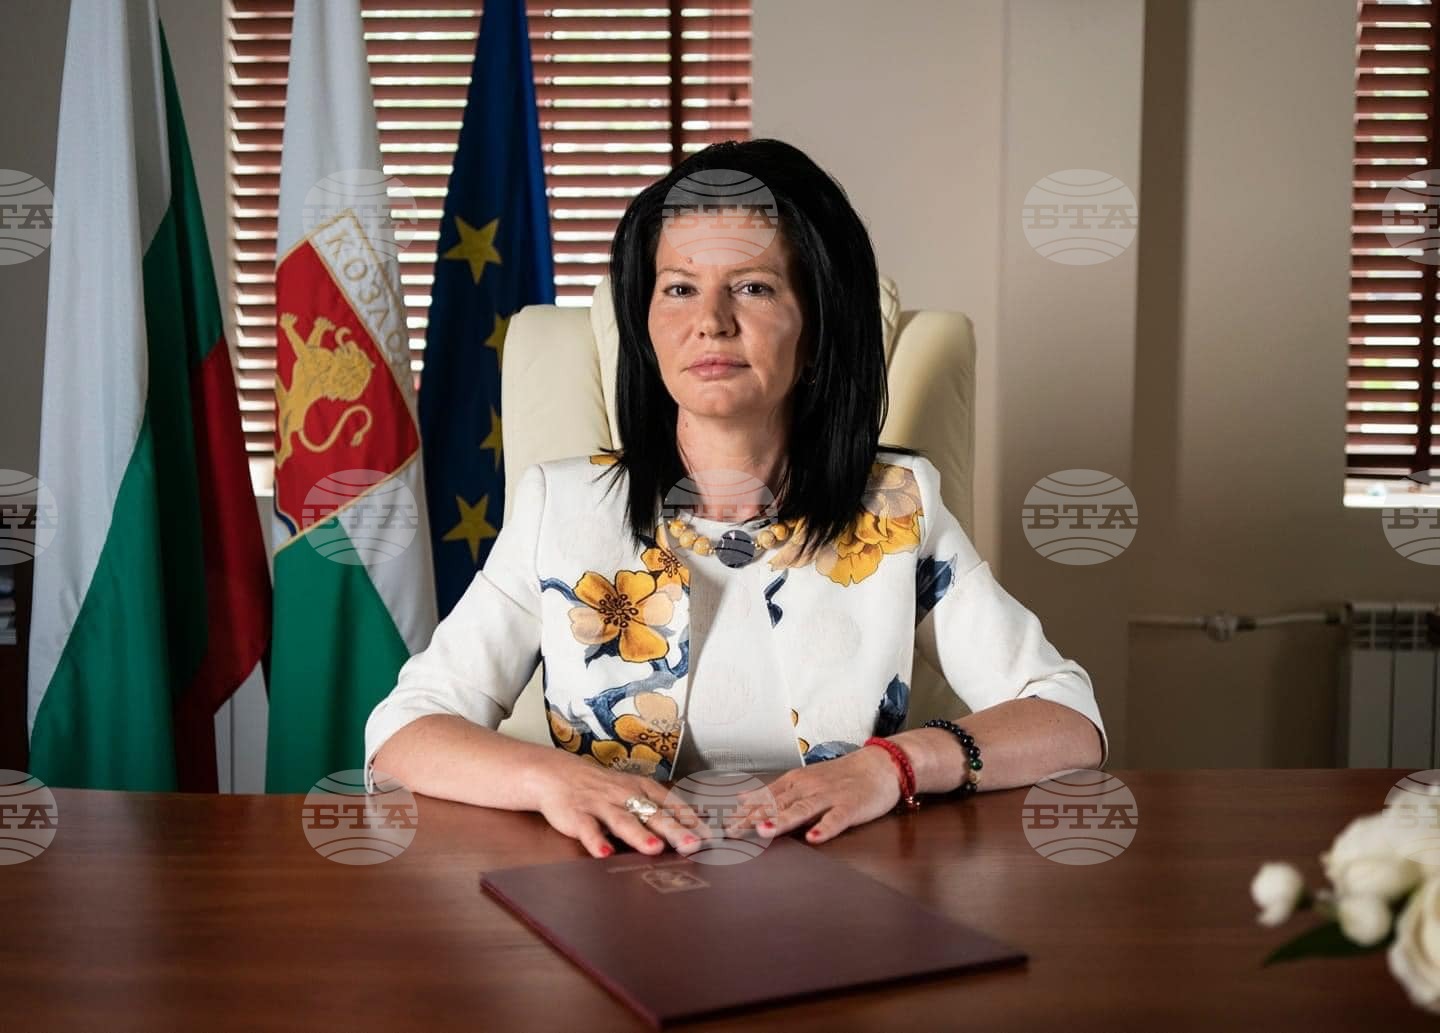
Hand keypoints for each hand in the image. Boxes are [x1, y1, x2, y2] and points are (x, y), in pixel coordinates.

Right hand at [534, 753, 712, 858]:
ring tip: (654, 848)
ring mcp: (601, 805)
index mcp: (642, 789)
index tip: (711, 837)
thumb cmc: (603, 788)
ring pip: (623, 820)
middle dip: (674, 830)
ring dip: (639, 834)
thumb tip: (694, 830)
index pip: (672, 805)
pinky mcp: (577, 816)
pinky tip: (604, 853)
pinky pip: (588, 829)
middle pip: (652, 813)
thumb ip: (658, 810)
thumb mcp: (633, 792)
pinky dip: (596, 841)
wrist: (558, 774)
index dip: (691, 821)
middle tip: (693, 845)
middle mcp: (625, 796)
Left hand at [724, 744, 902, 844]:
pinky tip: (814, 839)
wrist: (880, 764)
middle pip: (777, 805)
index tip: (722, 823)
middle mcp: (808, 787)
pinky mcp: (851, 807)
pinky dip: (825, 829)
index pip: (765, 798)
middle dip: (752, 818)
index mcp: (796, 782)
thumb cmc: (841, 776)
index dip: (743, 811)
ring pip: (802, 810)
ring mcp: (830, 797)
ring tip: (764, 831)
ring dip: (782, 820)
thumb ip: (776, 791)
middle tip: (732, 831)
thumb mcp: (804, 780)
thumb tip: (742, 798)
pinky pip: (837, 819)